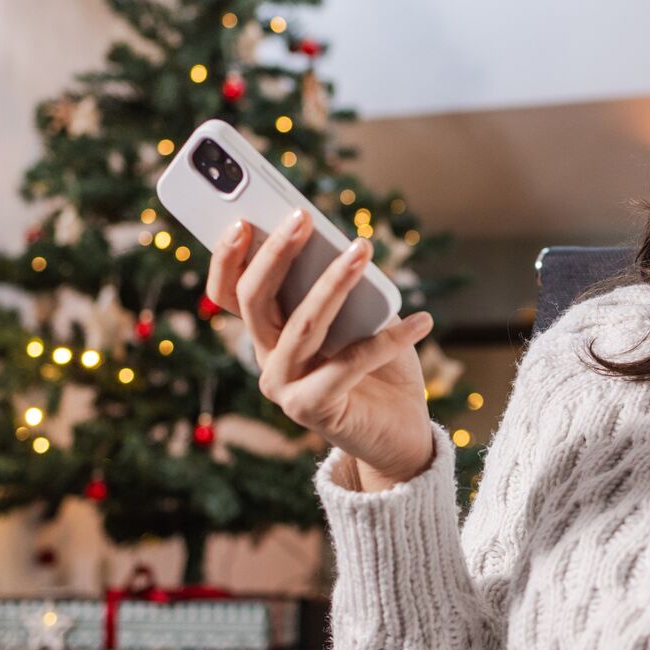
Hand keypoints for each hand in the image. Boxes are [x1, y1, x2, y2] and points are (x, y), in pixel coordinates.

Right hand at [205, 213, 435, 488]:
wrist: (401, 431)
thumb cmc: (380, 366)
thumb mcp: (360, 317)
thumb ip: (343, 287)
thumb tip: (345, 247)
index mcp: (269, 331)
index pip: (229, 292)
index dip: (227, 257)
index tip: (242, 219)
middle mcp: (268, 358)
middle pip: (253, 300)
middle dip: (275, 254)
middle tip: (302, 218)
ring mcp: (284, 387)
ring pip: (302, 325)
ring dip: (333, 283)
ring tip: (363, 250)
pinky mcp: (312, 410)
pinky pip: (350, 364)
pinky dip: (389, 339)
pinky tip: (422, 321)